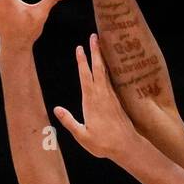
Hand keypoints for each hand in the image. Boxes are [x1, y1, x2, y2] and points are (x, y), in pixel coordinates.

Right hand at [54, 33, 138, 161]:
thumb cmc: (104, 144)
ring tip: (99, 45)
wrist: (127, 147)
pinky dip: (109, 70)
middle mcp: (103, 95)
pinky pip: (112, 81)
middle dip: (95, 51)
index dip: (82, 61)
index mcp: (92, 101)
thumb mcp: (82, 136)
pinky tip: (108, 67)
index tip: (79, 47)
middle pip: (98, 69)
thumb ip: (69, 122)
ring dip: (102, 58)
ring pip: (106, 73)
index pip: (85, 76)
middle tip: (94, 36)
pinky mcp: (117, 101)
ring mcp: (111, 97)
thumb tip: (56, 109)